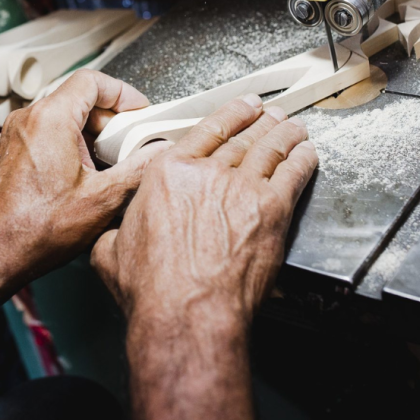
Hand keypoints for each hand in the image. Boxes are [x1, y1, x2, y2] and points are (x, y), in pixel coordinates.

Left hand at [0, 70, 169, 292]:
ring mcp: (14, 135)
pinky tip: (82, 176)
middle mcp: (28, 119)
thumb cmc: (35, 230)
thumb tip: (160, 153)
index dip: (122, 93)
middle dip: (110, 119)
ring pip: (62, 117)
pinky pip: (45, 133)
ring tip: (108, 163)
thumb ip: (138, 169)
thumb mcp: (103, 199)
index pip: (93, 80)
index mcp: (51, 119)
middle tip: (130, 142)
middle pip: (78, 98)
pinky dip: (69, 144)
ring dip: (90, 134)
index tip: (138, 112)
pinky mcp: (9, 152)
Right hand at [91, 95, 317, 329]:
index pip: (207, 130)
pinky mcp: (270, 210)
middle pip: (242, 138)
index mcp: (169, 173)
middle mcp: (206, 173)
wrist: (187, 312)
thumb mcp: (112, 251)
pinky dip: (302, 160)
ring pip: (269, 150)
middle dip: (261, 122)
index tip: (244, 106)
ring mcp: (242, 188)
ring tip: (293, 127)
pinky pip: (292, 174)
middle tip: (272, 114)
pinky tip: (307, 154)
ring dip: (284, 135)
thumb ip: (117, 231)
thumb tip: (116, 235)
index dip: (231, 113)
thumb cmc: (153, 289)